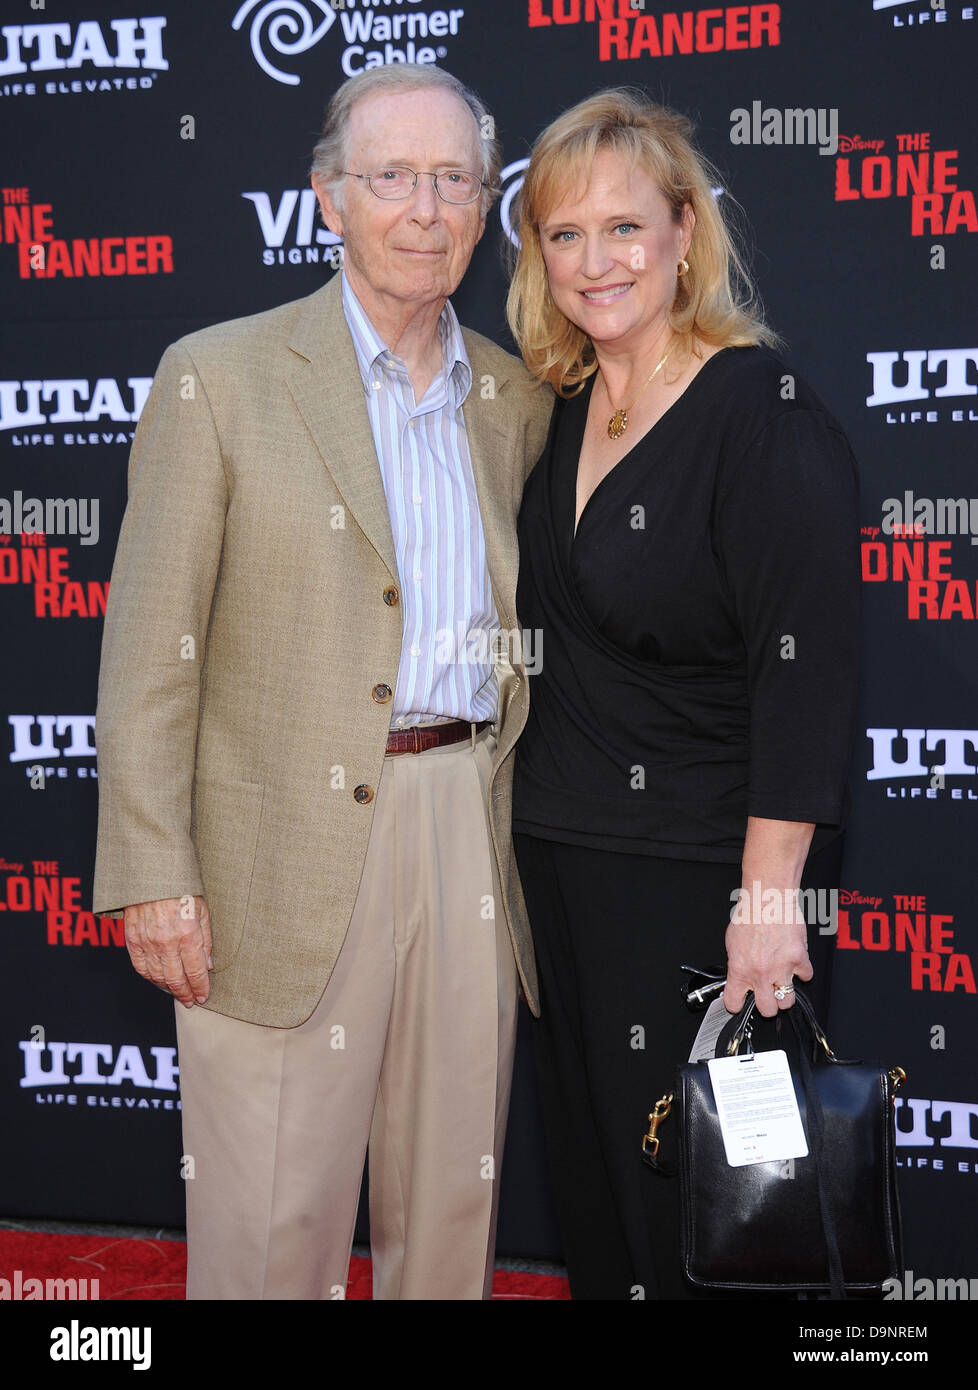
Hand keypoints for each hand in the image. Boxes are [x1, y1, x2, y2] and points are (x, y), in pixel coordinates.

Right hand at [122, 895, 212, 1007]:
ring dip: (168, 988)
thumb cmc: (181, 888)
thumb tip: (208, 965)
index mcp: (188, 934)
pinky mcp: (132, 938)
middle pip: (176, 979)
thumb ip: (206, 940)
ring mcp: (147, 941)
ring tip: (177, 992)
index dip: (200, 988)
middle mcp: (166, 942)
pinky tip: (157, 980)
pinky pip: (140, 966)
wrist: (152, 873)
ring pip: (157, 976)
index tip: (203, 996)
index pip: (195, 971)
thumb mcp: (203, 910)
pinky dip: (149, 977)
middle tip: (190, 1001)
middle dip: (185, 993)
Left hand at [724, 817, 816, 1017]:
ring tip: (782, 981)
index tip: (739, 1001)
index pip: (734, 1003)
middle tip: (767, 994)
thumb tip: (740, 975)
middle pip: (768, 1010)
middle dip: (767, 1005)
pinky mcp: (800, 959)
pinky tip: (795, 961)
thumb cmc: (749, 914)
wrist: (767, 897)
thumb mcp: (732, 942)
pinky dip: (802, 971)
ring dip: (785, 993)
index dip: (736, 1003)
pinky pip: (806, 976)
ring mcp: (782, 969)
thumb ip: (738, 963)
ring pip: (788, 1001)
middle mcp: (760, 974)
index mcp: (740, 970)